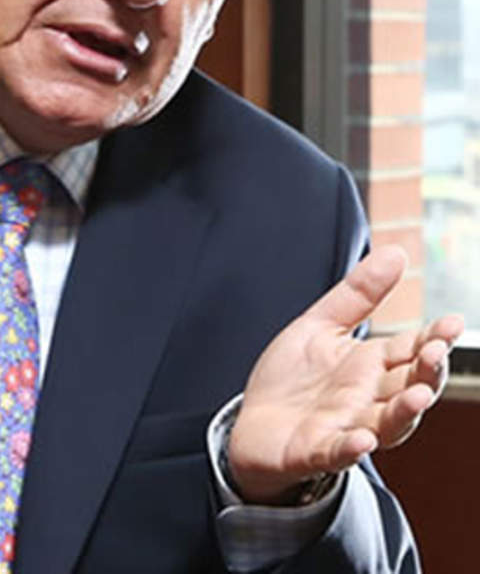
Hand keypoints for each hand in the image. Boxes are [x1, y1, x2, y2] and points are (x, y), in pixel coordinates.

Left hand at [228, 245, 463, 504]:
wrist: (251, 425)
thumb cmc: (292, 378)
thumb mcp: (320, 327)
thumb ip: (357, 295)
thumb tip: (396, 252)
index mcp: (370, 367)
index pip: (410, 352)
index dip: (432, 339)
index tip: (452, 322)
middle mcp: (366, 399)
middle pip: (408, 388)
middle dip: (426, 373)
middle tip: (436, 352)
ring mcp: (344, 427)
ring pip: (386, 424)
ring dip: (403, 412)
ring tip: (419, 396)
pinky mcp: (314, 451)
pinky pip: (338, 452)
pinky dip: (351, 448)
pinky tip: (363, 441)